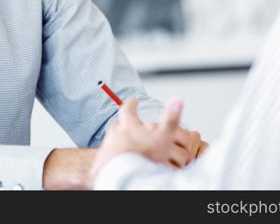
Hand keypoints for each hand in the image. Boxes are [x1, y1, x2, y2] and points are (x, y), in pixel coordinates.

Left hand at [90, 97, 208, 180]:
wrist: (123, 179)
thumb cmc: (142, 158)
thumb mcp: (162, 137)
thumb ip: (170, 119)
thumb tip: (177, 99)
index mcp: (128, 126)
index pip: (128, 109)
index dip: (132, 103)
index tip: (134, 100)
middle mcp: (114, 135)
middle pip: (117, 124)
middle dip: (123, 124)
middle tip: (128, 124)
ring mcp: (107, 149)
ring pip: (111, 140)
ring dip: (118, 141)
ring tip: (126, 146)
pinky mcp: (102, 163)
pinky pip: (106, 156)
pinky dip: (113, 156)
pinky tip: (120, 161)